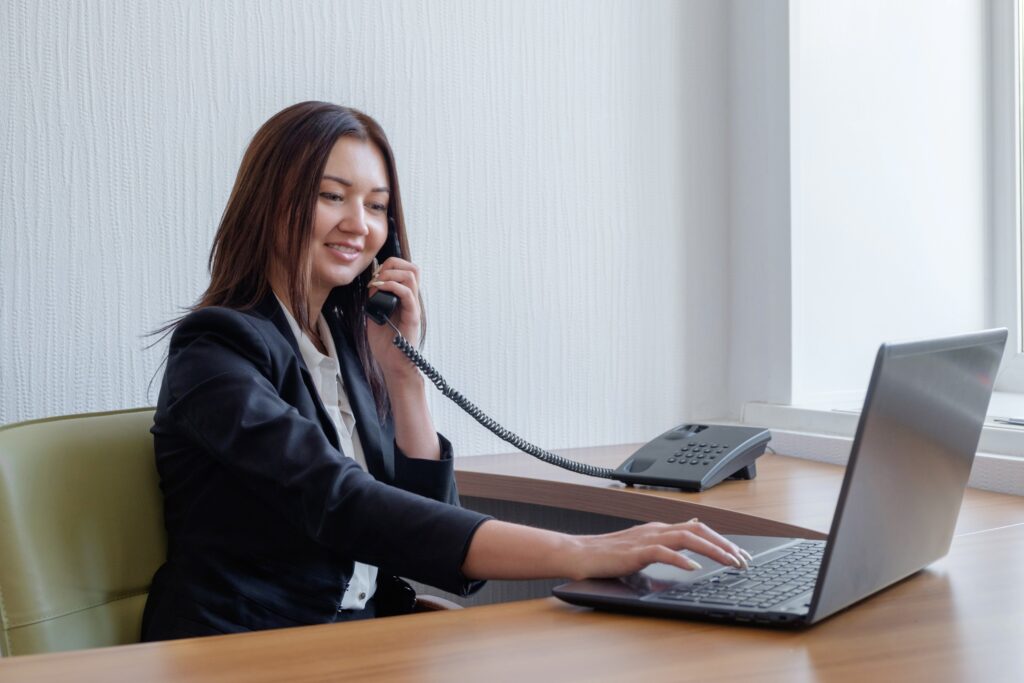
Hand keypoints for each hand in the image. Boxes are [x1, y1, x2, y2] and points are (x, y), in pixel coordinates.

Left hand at [366, 256, 422, 380]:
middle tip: (377, 277)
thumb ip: (375, 300)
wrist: (393, 365)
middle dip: (392, 265)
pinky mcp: (412, 317)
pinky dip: (392, 286)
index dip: (390, 266)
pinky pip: (408, 293)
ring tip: (378, 283)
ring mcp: (413, 307)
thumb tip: (373, 284)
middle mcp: (412, 300)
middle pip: (412, 268)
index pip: (406, 270)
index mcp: (404, 299)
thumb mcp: (375, 315)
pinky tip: (380, 289)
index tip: (374, 277)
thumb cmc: (386, 344)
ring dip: (391, 274)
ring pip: (412, 275)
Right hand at [564, 519, 752, 579]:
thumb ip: (664, 543)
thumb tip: (688, 538)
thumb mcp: (642, 547)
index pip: (698, 528)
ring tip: (729, 563)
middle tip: (743, 561)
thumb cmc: (608, 555)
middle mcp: (656, 530)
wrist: (580, 554)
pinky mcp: (636, 552)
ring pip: (687, 537)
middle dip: (725, 544)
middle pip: (699, 530)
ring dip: (712, 550)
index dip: (721, 540)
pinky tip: (693, 568)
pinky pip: (663, 552)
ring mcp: (646, 539)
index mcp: (659, 529)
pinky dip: (680, 559)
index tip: (739, 555)